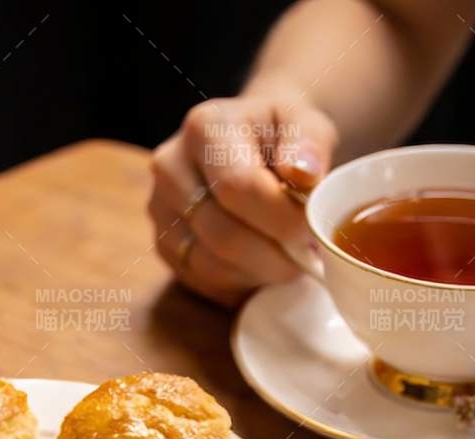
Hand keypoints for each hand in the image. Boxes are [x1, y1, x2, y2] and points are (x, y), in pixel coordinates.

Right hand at [148, 91, 335, 305]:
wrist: (251, 141)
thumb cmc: (281, 134)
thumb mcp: (307, 122)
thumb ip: (311, 143)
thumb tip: (304, 173)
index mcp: (205, 128)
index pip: (239, 187)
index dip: (283, 219)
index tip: (314, 228)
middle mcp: (170, 167)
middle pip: (223, 235)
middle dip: (276, 255)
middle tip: (309, 253)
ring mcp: (160, 209)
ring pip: (212, 265)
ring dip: (261, 272)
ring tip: (291, 256)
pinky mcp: (163, 244)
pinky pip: (204, 280)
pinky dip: (242, 281)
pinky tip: (264, 262)